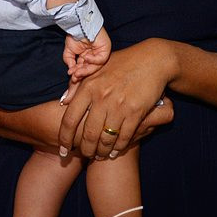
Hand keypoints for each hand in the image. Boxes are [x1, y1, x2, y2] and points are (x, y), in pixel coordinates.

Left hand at [58, 38, 174, 158]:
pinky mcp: (136, 112)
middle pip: (88, 134)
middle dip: (85, 150)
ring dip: (101, 152)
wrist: (153, 60)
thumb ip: (78, 85)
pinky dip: (117, 148)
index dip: (64, 138)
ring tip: (99, 155)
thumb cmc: (123, 63)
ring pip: (105, 139)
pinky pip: (123, 137)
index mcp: (88, 86)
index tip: (62, 150)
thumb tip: (63, 101)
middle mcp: (102, 98)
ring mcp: (119, 106)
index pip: (69, 119)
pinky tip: (114, 151)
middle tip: (85, 154)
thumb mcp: (97, 68)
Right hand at [63, 29, 111, 81]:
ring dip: (86, 70)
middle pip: (90, 68)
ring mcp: (100, 53)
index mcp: (86, 56)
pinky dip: (93, 60)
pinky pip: (101, 59)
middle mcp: (94, 55)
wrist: (79, 24)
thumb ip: (69, 60)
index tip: (71, 76)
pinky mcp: (106, 49)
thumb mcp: (69, 50)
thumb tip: (70, 70)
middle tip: (74, 77)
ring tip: (78, 71)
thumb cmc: (75, 34)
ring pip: (96, 66)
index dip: (78, 72)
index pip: (84, 68)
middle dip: (82, 73)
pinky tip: (85, 58)